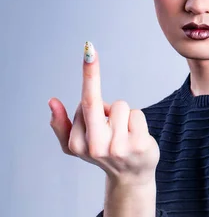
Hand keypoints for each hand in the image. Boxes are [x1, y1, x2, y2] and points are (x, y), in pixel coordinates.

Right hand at [49, 41, 159, 186]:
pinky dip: (137, 120)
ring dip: (123, 113)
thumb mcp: (77, 145)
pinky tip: (136, 135)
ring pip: (121, 106)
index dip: (89, 75)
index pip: (83, 103)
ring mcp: (118, 147)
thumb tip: (51, 102)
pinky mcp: (139, 144)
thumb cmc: (103, 152)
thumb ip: (61, 125)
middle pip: (95, 102)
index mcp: (77, 144)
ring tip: (123, 130)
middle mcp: (95, 146)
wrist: (131, 176)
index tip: (88, 51)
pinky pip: (137, 113)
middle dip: (91, 75)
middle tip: (90, 51)